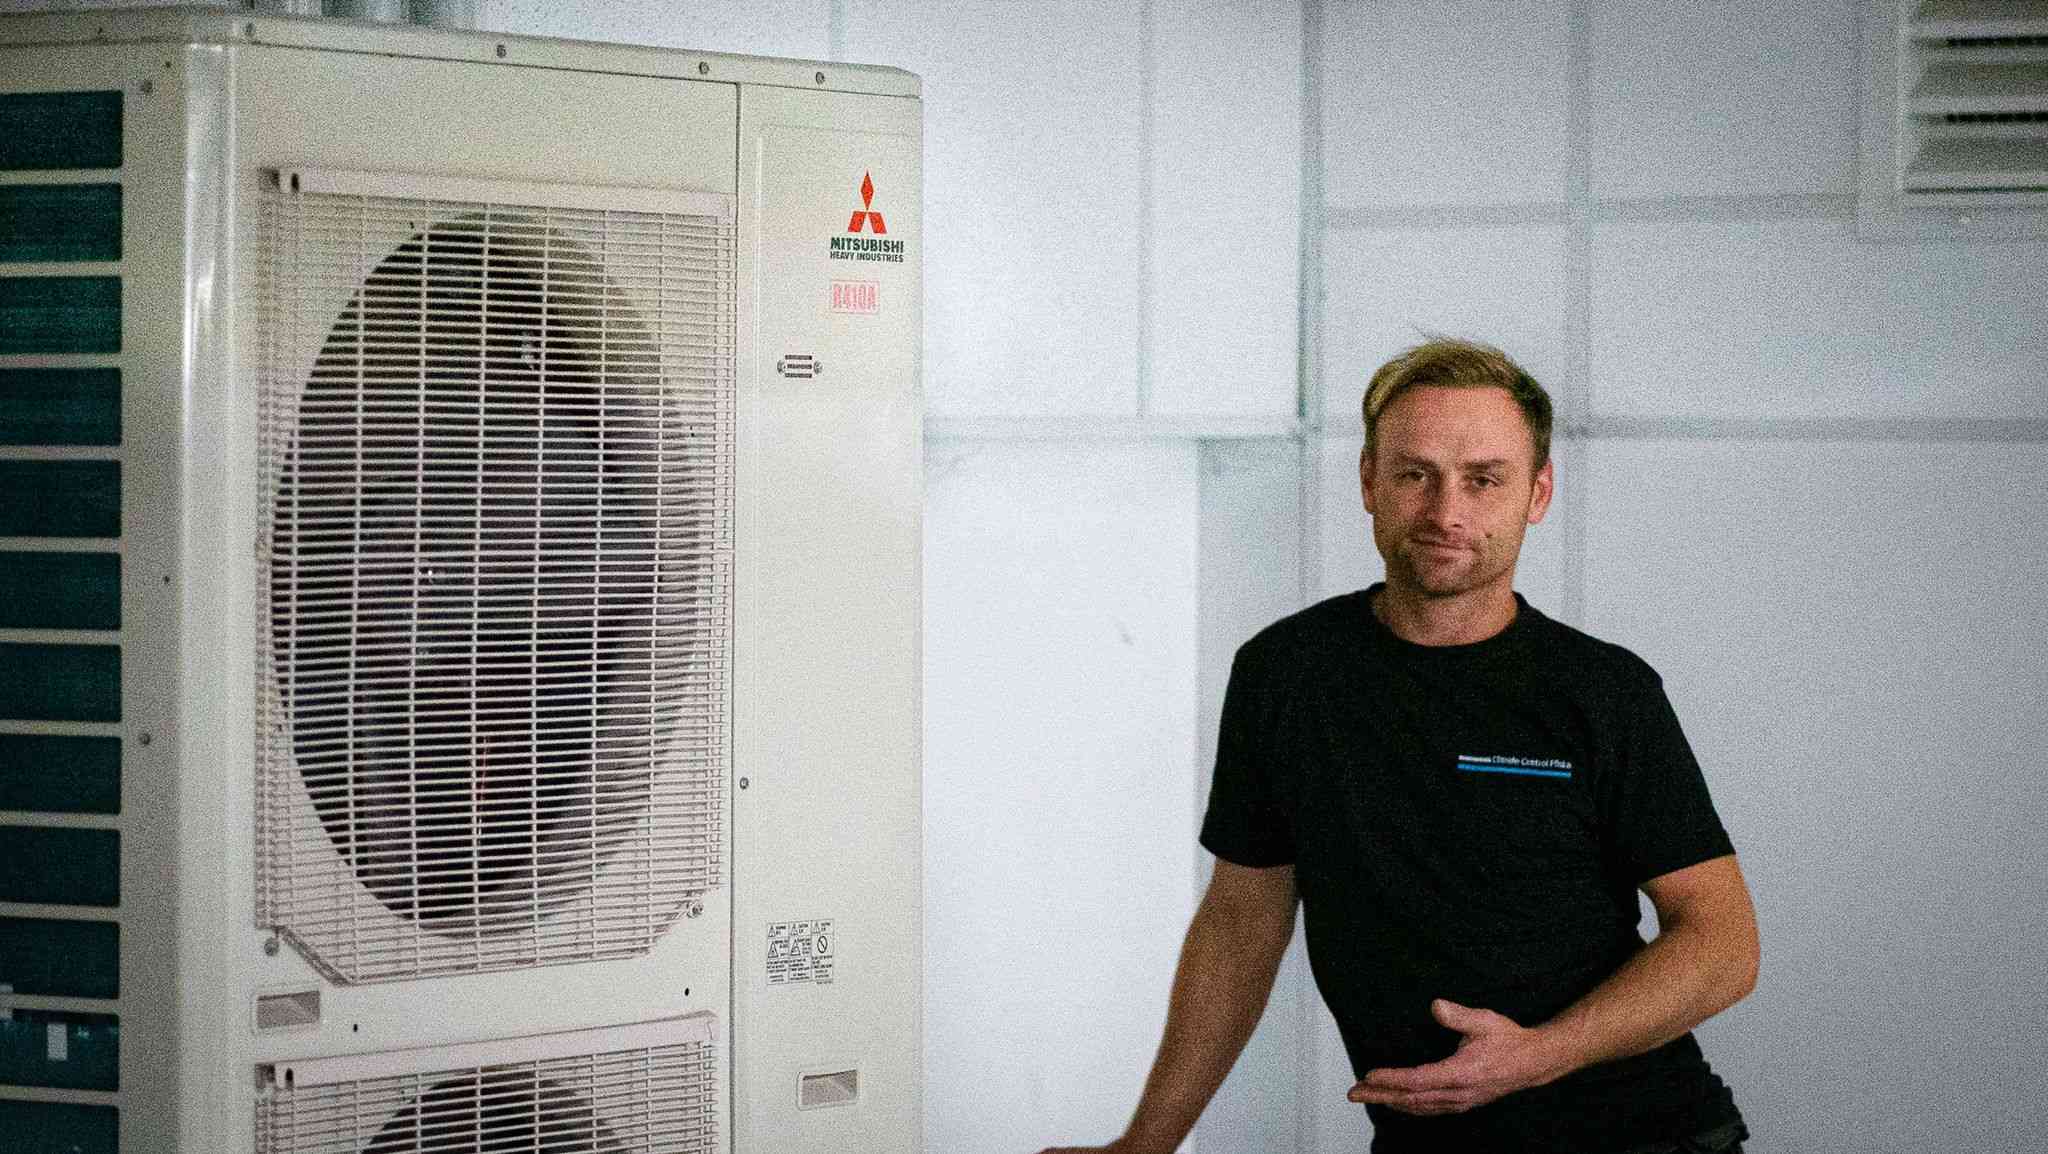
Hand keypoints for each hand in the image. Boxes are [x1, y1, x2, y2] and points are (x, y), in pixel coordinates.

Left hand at [1346, 998, 1565, 1115]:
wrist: (1534, 1062)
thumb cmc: (1509, 1039)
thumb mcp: (1485, 1021)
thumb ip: (1459, 1015)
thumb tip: (1435, 1006)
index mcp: (1461, 1073)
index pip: (1418, 1080)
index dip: (1391, 1079)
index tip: (1369, 1075)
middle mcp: (1459, 1093)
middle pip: (1412, 1098)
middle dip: (1380, 1095)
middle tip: (1354, 1092)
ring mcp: (1461, 1101)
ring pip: (1419, 1106)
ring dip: (1391, 1102)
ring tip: (1367, 1096)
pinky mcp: (1464, 1102)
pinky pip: (1431, 1109)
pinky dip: (1409, 1107)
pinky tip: (1399, 1103)